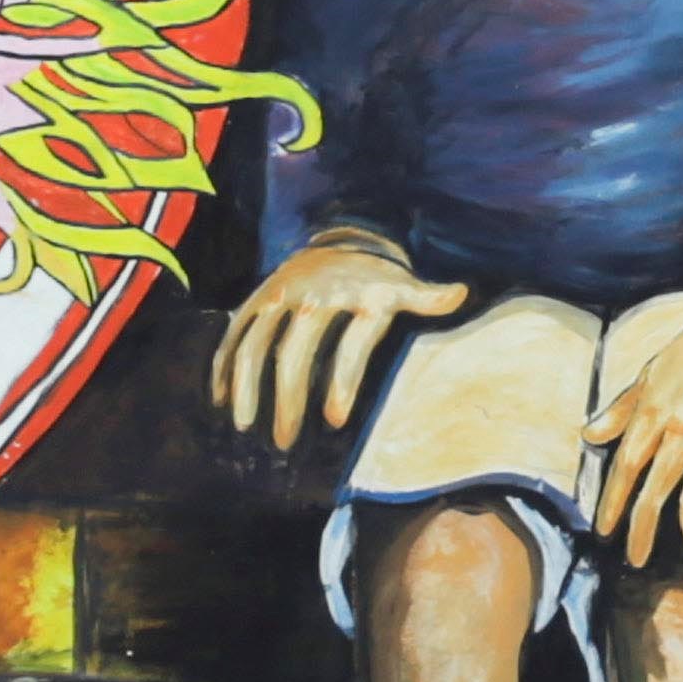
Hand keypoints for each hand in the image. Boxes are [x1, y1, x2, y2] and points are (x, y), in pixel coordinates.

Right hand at [214, 233, 469, 451]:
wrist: (338, 240)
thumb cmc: (377, 281)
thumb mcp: (404, 285)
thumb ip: (427, 297)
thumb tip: (461, 293)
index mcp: (357, 297)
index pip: (350, 345)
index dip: (342, 382)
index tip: (333, 421)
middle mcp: (314, 296)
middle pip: (294, 352)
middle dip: (286, 399)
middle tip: (285, 441)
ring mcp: (280, 296)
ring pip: (255, 344)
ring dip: (246, 387)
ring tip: (246, 426)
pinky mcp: (255, 300)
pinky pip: (234, 334)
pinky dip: (222, 365)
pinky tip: (221, 400)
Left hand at [583, 290, 682, 573]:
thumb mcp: (648, 375)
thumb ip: (620, 411)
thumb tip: (589, 435)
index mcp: (650, 417)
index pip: (625, 468)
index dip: (612, 502)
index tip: (603, 530)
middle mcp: (677, 436)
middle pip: (654, 494)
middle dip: (643, 530)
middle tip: (637, 560)